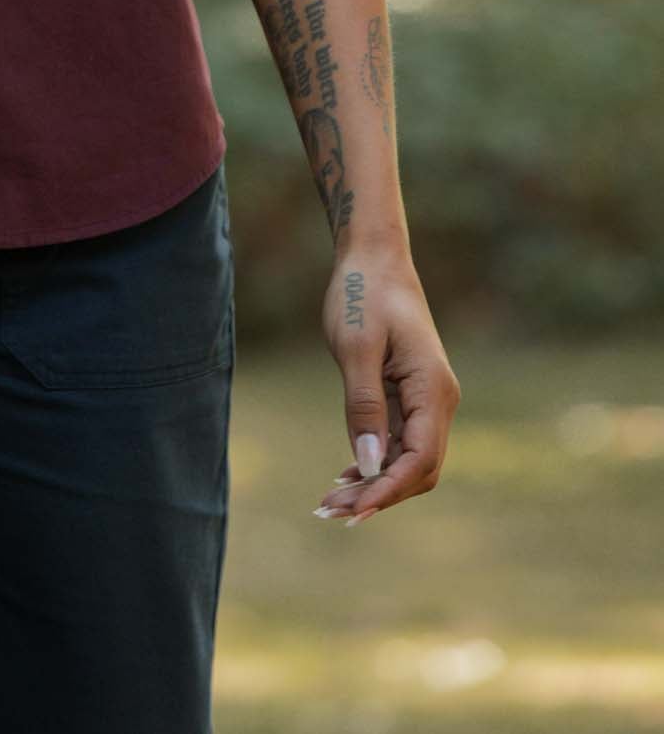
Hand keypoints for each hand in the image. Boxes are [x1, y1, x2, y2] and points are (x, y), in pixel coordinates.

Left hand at [313, 248, 459, 528]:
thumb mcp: (356, 348)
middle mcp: (437, 399)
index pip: (421, 459)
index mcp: (433, 388)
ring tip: (330, 502)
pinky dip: (374, 462)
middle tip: (330, 511)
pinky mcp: (407, 395)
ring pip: (406, 458)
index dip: (388, 490)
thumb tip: (369, 465)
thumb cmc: (362, 294)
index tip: (354, 510)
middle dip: (378, 495)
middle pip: (417, 468)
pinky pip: (397, 441)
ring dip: (373, 483)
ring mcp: (424, 399)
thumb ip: (364, 406)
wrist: (372, 256)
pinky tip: (346, 476)